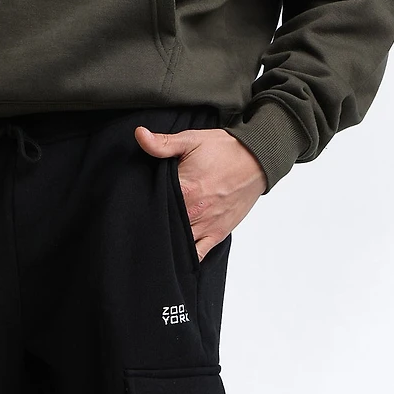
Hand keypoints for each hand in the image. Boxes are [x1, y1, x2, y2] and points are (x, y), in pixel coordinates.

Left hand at [134, 126, 266, 261]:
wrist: (258, 160)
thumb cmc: (226, 149)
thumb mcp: (193, 139)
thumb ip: (164, 143)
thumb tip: (139, 135)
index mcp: (185, 189)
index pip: (153, 205)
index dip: (141, 206)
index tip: (134, 205)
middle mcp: (194, 212)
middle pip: (163, 227)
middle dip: (151, 226)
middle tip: (139, 225)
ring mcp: (206, 226)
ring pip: (178, 244)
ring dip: (166, 243)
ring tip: (155, 239)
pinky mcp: (216, 234)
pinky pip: (197, 255)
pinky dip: (185, 259)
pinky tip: (174, 256)